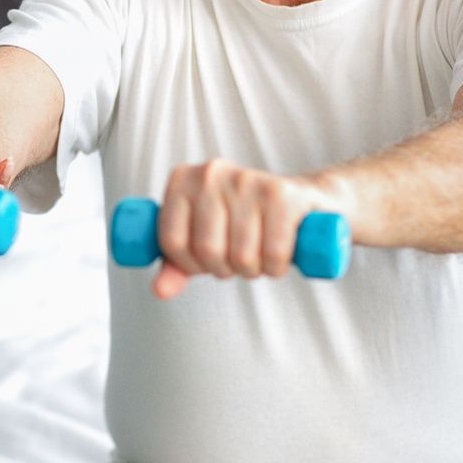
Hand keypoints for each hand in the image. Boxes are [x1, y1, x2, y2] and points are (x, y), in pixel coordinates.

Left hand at [152, 159, 334, 300]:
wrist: (302, 202)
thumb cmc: (243, 223)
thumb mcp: (203, 239)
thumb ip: (177, 264)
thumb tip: (160, 290)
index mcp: (183, 180)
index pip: (172, 241)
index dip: (190, 265)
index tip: (206, 261)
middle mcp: (211, 172)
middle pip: (207, 250)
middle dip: (225, 269)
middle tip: (238, 259)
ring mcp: (247, 179)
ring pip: (240, 255)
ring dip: (253, 270)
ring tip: (259, 255)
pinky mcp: (282, 194)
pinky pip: (272, 253)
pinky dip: (276, 267)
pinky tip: (279, 256)